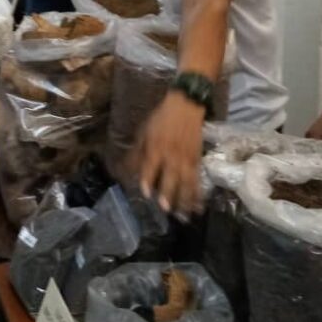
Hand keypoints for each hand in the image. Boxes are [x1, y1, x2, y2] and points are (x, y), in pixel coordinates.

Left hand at [135, 91, 206, 216]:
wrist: (186, 106)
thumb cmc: (161, 119)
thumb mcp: (143, 132)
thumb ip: (135, 153)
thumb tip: (122, 169)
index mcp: (156, 147)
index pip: (151, 165)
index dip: (148, 179)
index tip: (146, 193)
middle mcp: (172, 155)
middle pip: (171, 176)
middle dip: (168, 192)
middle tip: (166, 209)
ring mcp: (186, 158)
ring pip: (186, 182)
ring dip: (185, 199)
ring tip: (183, 215)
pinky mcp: (197, 160)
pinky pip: (198, 180)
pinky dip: (199, 194)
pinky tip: (199, 206)